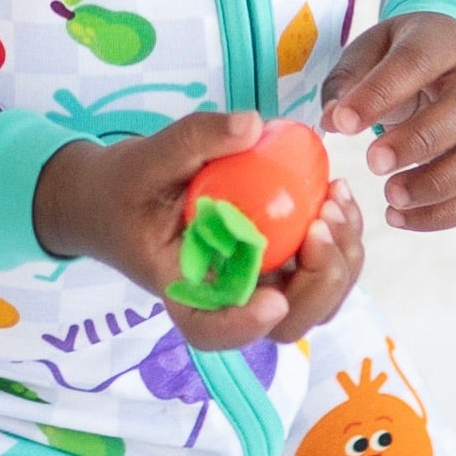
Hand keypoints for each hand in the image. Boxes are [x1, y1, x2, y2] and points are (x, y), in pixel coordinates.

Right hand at [33, 110, 362, 348]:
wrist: (114, 198)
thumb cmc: (122, 189)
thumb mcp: (145, 159)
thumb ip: (194, 139)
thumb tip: (254, 126)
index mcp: (182, 288)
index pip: (210, 330)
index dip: (245, 326)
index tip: (271, 298)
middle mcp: (225, 298)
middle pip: (284, 325)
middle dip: (320, 280)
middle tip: (322, 218)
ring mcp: (255, 284)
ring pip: (314, 302)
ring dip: (341, 260)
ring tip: (335, 199)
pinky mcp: (275, 264)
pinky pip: (319, 269)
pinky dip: (340, 239)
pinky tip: (334, 195)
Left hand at [321, 12, 455, 231]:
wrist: (449, 64)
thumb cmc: (401, 58)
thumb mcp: (369, 52)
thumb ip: (347, 81)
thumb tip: (332, 120)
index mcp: (445, 42)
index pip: (418, 63)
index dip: (380, 94)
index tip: (343, 124)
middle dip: (419, 141)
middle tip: (373, 163)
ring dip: (438, 185)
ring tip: (390, 198)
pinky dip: (444, 214)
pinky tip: (401, 217)